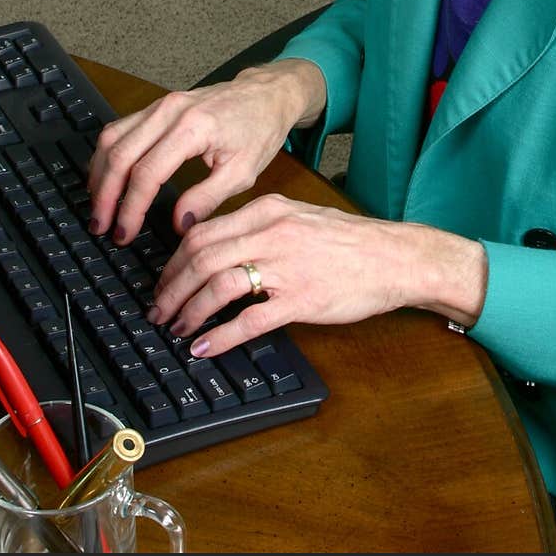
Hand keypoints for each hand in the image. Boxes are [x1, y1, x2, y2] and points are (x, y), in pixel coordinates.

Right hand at [87, 59, 325, 243]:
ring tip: (100, 207)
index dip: (131, 208)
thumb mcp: (243, 172)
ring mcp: (160, 105)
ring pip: (111, 138)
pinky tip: (105, 177)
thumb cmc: (259, 130)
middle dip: (106, 196)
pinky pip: (120, 128)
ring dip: (100, 175)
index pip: (147, 173)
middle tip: (102, 226)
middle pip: (119, 154)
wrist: (266, 95)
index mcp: (193, 128)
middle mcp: (170, 111)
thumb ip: (208, 199)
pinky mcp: (157, 106)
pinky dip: (107, 155)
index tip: (124, 233)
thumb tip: (177, 224)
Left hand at [146, 193, 488, 357]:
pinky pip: (248, 320)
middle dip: (171, 287)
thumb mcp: (300, 216)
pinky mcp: (301, 300)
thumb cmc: (350, 241)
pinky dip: (219, 336)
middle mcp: (272, 233)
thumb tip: (219, 245)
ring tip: (177, 328)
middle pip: (201, 258)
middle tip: (159, 309)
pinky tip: (204, 346)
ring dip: (189, 310)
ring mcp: (286, 267)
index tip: (164, 279)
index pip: (203, 231)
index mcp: (268, 209)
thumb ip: (260, 226)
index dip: (174, 260)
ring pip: (217, 286)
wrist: (396, 257)